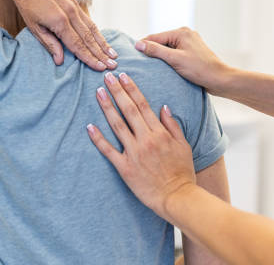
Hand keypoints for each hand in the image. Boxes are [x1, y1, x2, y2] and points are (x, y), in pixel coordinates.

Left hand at [5, 0, 116, 70]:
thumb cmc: (26, 4)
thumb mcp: (34, 27)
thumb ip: (49, 44)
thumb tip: (60, 61)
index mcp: (60, 21)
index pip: (78, 45)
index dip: (90, 58)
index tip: (101, 68)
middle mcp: (71, 13)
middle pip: (89, 38)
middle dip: (101, 54)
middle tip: (113, 65)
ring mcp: (74, 5)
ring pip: (92, 28)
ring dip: (103, 43)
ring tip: (112, 54)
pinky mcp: (74, 1)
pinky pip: (88, 19)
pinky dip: (96, 31)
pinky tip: (101, 39)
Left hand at [86, 71, 195, 219]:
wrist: (177, 196)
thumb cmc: (182, 171)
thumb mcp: (183, 145)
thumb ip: (172, 125)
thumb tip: (163, 106)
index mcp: (159, 132)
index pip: (142, 104)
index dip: (131, 89)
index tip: (123, 76)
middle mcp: (145, 139)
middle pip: (128, 110)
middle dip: (116, 91)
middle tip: (106, 77)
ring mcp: (134, 153)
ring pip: (117, 125)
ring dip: (107, 107)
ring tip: (98, 92)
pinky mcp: (125, 168)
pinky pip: (108, 151)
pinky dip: (98, 138)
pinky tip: (89, 126)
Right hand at [135, 27, 230, 94]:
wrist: (219, 79)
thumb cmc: (200, 69)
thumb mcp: (174, 59)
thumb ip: (156, 50)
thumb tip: (138, 44)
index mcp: (181, 32)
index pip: (155, 37)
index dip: (143, 46)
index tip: (131, 55)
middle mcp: (185, 34)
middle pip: (160, 42)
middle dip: (152, 52)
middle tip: (140, 64)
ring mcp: (189, 42)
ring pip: (167, 48)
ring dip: (160, 56)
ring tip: (151, 67)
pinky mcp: (191, 51)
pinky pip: (174, 53)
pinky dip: (168, 59)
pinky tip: (164, 68)